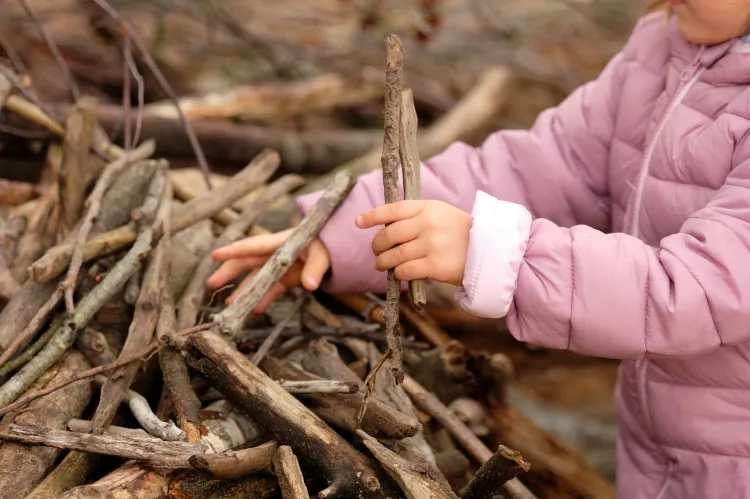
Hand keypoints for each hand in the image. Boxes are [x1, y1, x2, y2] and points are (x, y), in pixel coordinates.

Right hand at [206, 229, 329, 313]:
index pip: (253, 246)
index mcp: (280, 243)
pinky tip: (254, 311)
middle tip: (211, 283)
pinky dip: (264, 300)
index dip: (234, 250)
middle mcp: (275, 254)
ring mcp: (280, 267)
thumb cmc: (328, 243)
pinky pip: (272, 290)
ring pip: (256, 279)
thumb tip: (310, 285)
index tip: (215, 254)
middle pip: (247, 262)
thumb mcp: (323, 253)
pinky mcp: (288, 279)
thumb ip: (316, 268)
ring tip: (228, 304)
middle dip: (229, 272)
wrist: (339, 247)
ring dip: (243, 291)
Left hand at [356, 200, 470, 286]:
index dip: (373, 216)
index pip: (393, 210)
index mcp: (427, 207)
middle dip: (377, 245)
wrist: (490, 250)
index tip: (359, 222)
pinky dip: (398, 273)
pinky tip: (399, 273)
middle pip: (388, 235)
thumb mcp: (441, 214)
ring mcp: (431, 244)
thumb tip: (386, 227)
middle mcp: (427, 223)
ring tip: (381, 265)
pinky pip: (404, 270)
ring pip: (393, 255)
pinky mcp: (435, 265)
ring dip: (383, 262)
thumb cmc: (462, 233)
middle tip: (377, 252)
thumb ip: (416, 216)